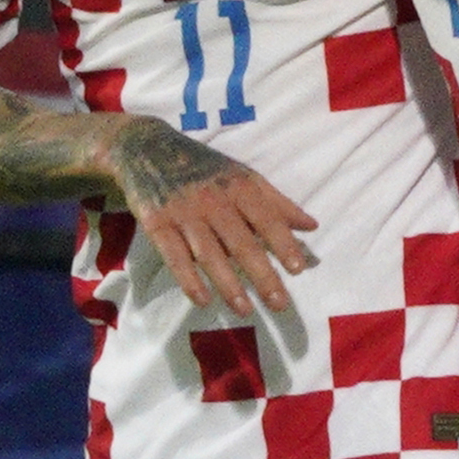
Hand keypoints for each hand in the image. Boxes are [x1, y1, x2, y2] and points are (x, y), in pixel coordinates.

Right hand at [103, 121, 318, 321]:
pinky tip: (203, 301)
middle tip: (280, 304)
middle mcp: (213, 200)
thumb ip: (277, 203)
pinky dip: (188, 280)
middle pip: (241, 243)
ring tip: (246, 310)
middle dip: (262, 275)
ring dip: (229, 285)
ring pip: (210, 254)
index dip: (282, 243)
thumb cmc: (206, 169)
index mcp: (239, 187)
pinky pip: (174, 257)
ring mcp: (183, 213)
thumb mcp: (243, 176)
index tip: (298, 269)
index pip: (266, 219)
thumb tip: (312, 226)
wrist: (146, 149)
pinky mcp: (156, 224)